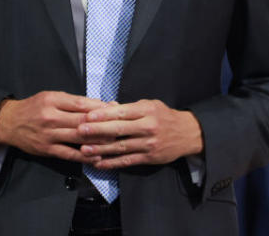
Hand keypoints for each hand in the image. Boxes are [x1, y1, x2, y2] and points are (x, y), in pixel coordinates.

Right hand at [0, 91, 107, 162]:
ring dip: (98, 140)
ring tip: (113, 141)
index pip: (81, 103)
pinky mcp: (47, 149)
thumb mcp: (50, 97)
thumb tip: (97, 104)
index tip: (114, 108)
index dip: (99, 106)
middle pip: (82, 120)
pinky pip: (69, 153)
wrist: (9, 122)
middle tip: (119, 125)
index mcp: (52, 100)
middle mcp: (51, 117)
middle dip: (102, 123)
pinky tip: (97, 156)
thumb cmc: (33, 108)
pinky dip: (84, 156)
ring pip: (78, 137)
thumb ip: (71, 101)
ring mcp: (49, 134)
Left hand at [77, 99, 203, 168]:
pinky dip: (113, 163)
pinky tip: (99, 164)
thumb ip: (129, 107)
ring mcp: (148, 144)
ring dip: (101, 150)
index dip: (104, 114)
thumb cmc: (164, 116)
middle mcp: (148, 127)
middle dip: (98, 131)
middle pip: (119, 130)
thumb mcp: (149, 105)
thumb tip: (106, 106)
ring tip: (84, 150)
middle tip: (80, 131)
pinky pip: (128, 161)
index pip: (122, 112)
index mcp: (147, 111)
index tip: (88, 116)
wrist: (188, 134)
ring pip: (121, 148)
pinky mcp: (149, 158)